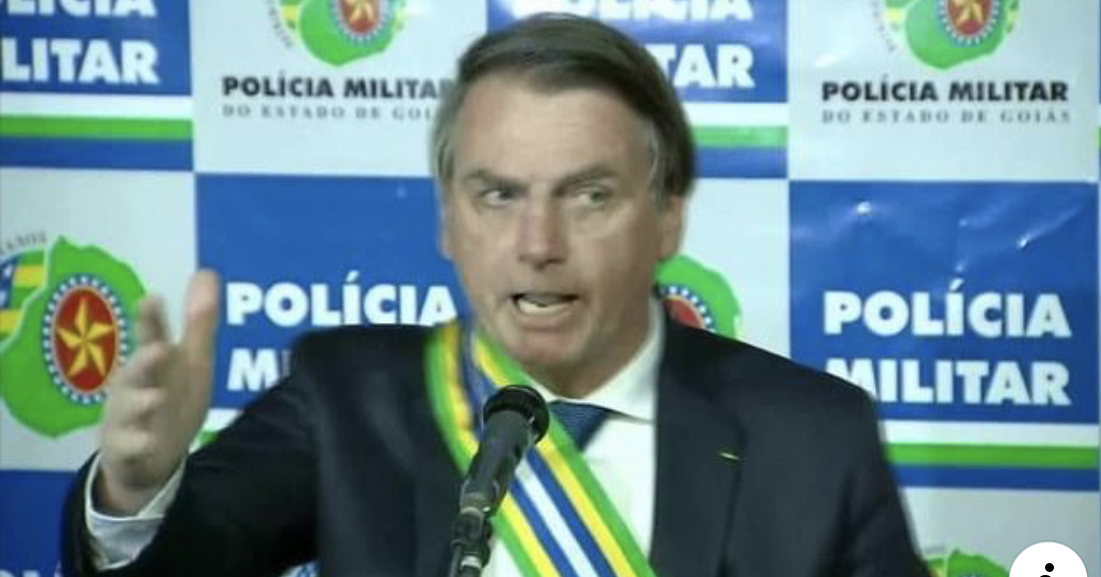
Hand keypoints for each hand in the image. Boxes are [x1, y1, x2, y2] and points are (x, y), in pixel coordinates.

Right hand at [94, 270, 219, 514]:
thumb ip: (199, 321)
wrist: (147, 456)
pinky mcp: (125, 448)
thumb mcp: (191, 360)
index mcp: (153, 362)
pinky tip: (146, 441)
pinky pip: (128, 446)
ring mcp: (126, 417)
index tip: (152, 298)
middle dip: (145, 360)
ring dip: (141, 402)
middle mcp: (135, 385)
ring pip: (129, 407)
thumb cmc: (171, 396)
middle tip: (158, 349)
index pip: (152, 337)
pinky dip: (136, 443)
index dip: (151, 320)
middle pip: (137, 370)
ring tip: (155, 397)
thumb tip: (208, 272)